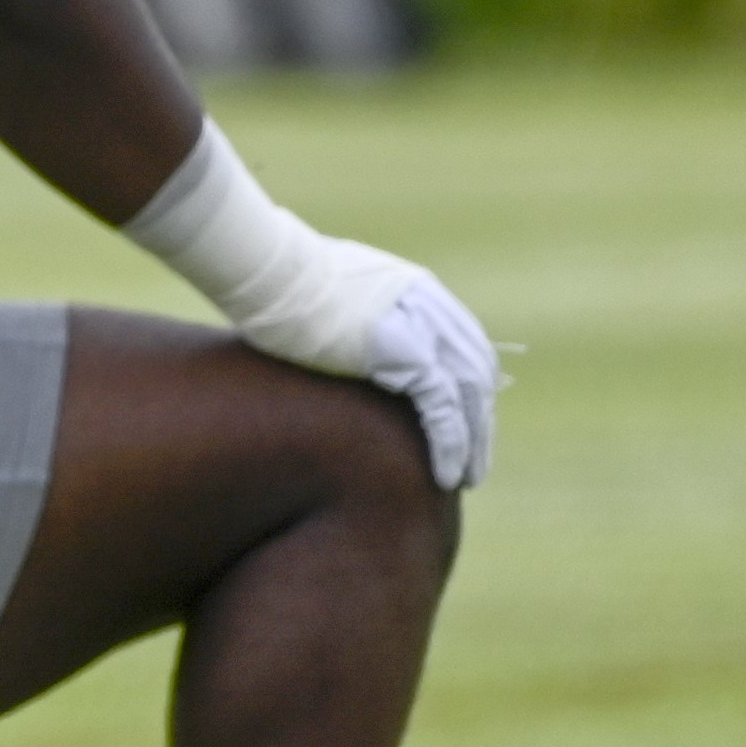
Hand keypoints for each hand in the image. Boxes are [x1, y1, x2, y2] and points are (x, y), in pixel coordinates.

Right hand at [225, 235, 501, 492]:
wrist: (267, 268)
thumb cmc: (273, 279)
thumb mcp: (325, 289)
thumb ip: (345, 310)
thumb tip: (324, 329)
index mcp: (414, 289)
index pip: (461, 344)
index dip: (466, 389)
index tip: (459, 424)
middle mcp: (430, 306)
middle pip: (475, 372)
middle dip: (478, 419)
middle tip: (472, 459)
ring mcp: (423, 327)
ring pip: (470, 395)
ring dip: (472, 442)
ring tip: (464, 478)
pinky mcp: (409, 353)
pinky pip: (445, 409)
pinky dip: (451, 445)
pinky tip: (447, 473)